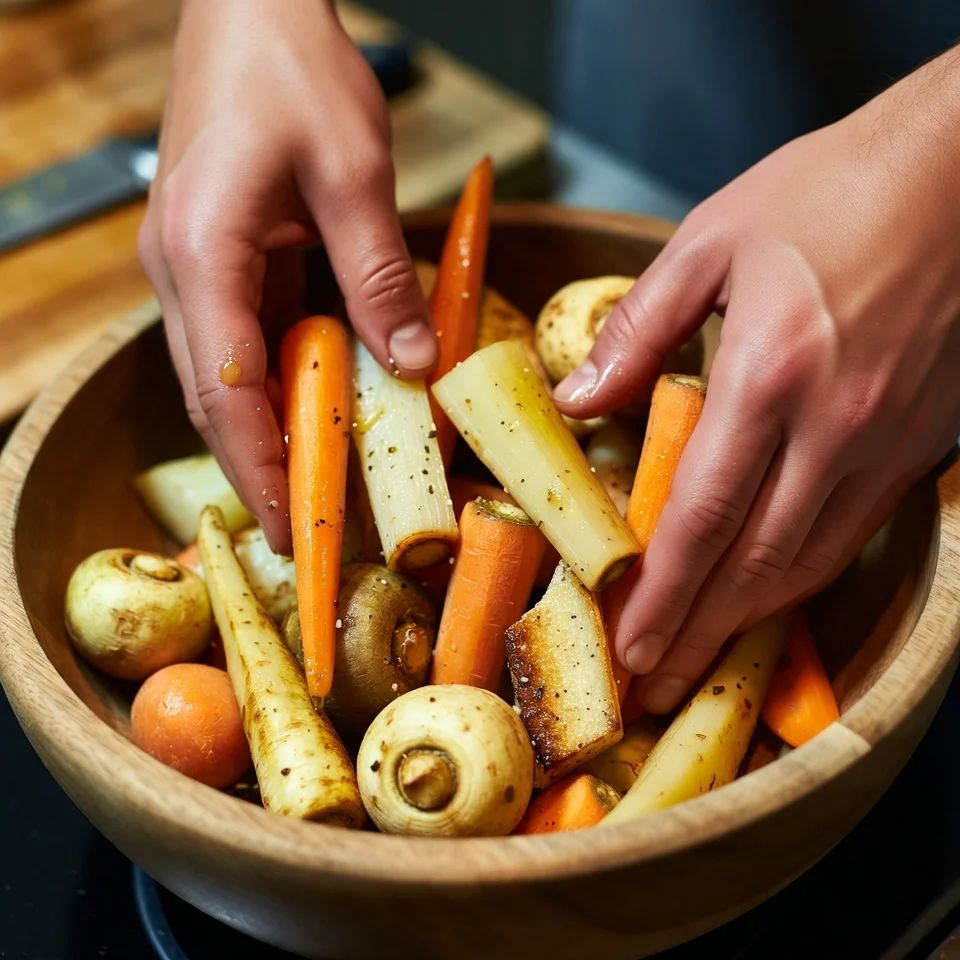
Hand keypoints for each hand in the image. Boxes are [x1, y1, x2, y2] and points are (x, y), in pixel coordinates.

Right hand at [138, 0, 435, 555]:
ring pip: (222, 375)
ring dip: (265, 431)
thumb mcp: (353, 172)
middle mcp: (180, 269)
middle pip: (212, 396)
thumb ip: (378, 273)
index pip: (226, 388)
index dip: (259, 465)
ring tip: (311, 488)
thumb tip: (412, 363)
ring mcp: (191, 265)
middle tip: (300, 532)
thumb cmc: (293, 68)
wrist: (247, 3)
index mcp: (202, 253)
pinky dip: (276, 382)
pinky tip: (315, 408)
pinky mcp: (214, 256)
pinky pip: (242, 338)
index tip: (290, 524)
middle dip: (256, 467)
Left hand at [554, 45, 959, 712]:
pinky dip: (801, 576)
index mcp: (770, 373)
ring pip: (809, 562)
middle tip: (652, 686)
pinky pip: (853, 532)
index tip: (626, 646)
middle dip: (698, 635)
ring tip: (699, 660)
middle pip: (754, 565)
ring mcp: (887, 441)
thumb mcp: (716, 237)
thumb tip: (579, 397)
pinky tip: (767, 594)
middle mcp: (833, 426)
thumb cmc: (836, 189)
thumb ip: (639, 326)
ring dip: (748, 623)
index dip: (661, 596)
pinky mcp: (923, 442)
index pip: (700, 518)